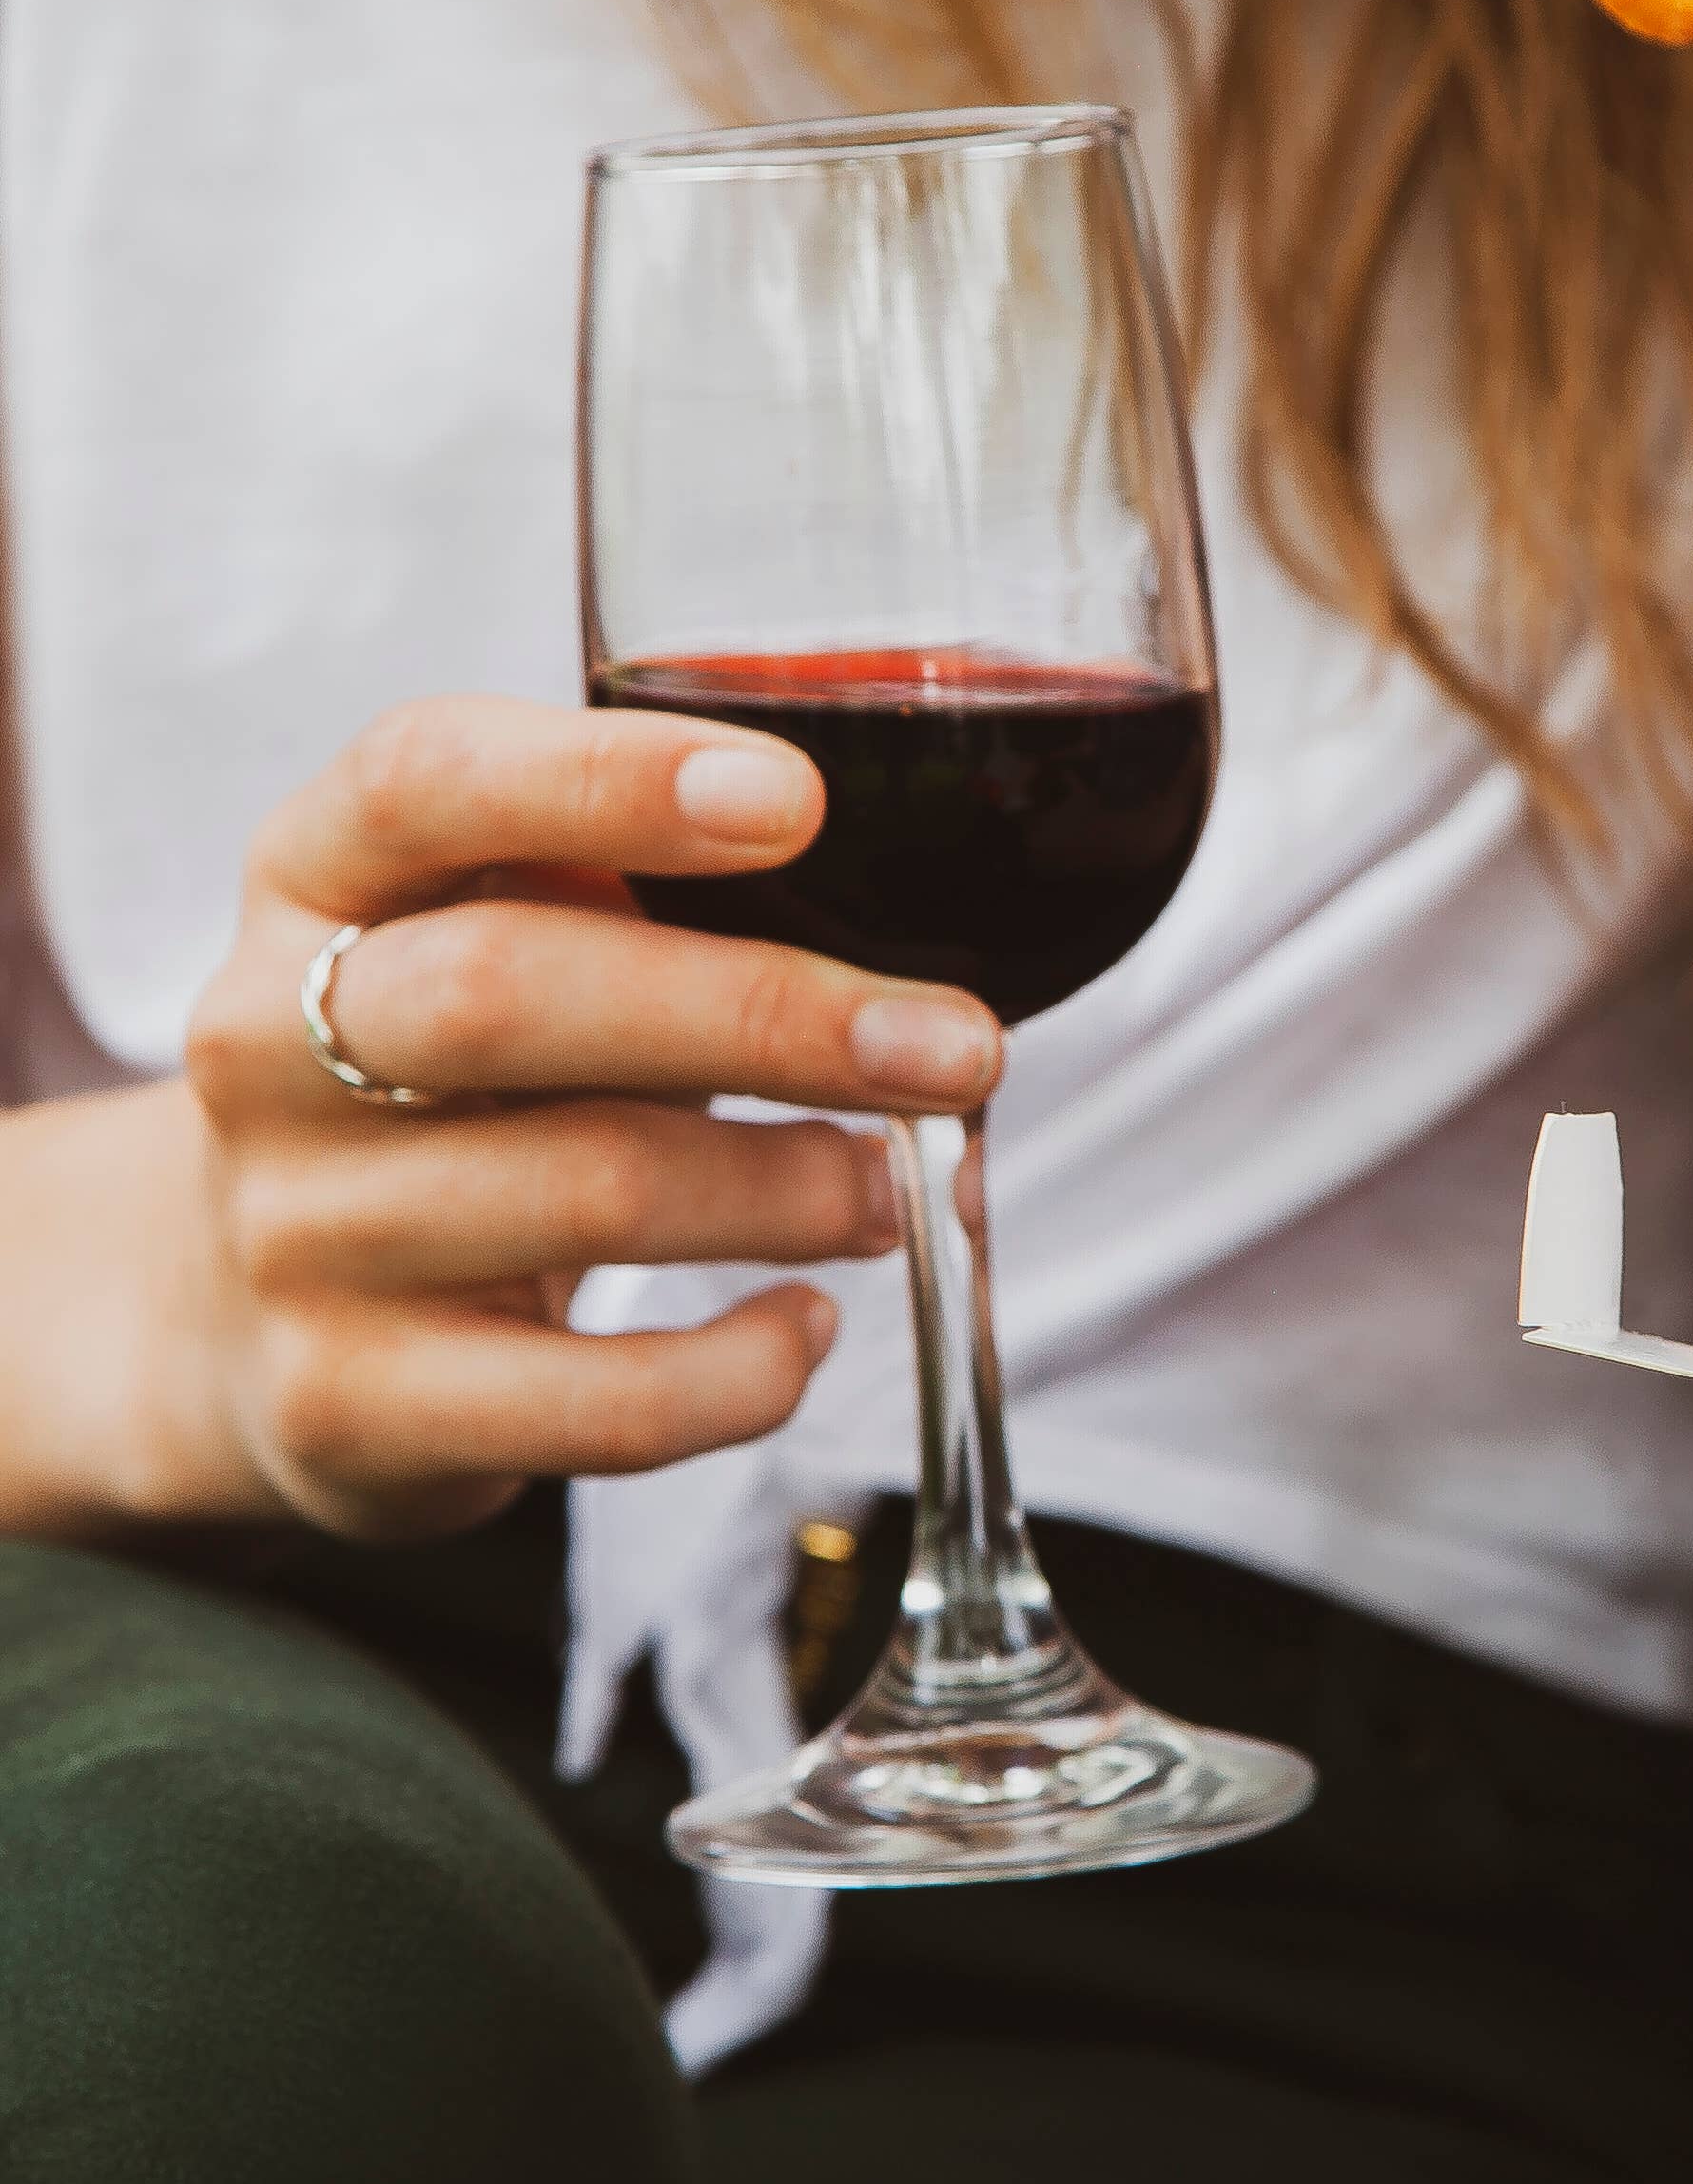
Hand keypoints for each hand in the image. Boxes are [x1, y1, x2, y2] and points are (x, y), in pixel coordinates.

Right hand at [173, 697, 1003, 1539]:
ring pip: (586, 1192)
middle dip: (771, 1014)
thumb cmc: (464, 1083)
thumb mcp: (509, 935)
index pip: (426, 779)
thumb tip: (925, 920)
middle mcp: (266, 1042)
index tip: (793, 800)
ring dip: (795, 1190)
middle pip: (509, 993)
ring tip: (897, 1187)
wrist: (249, 1316)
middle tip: (954, 1046)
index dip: (610, 781)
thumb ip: (656, 887)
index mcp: (321, 875)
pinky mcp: (349, 1403)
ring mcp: (297, 1232)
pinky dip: (745, 1370)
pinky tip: (803, 1325)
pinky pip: (597, 1398)